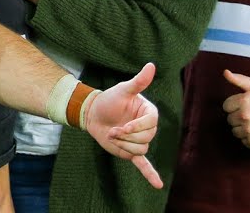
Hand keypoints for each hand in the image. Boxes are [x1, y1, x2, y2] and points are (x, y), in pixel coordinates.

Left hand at [84, 62, 162, 188]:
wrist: (92, 113)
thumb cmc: (109, 99)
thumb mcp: (123, 90)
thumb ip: (138, 81)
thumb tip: (152, 65)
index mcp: (149, 113)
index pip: (150, 125)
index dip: (136, 127)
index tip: (121, 126)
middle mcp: (147, 128)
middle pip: (146, 139)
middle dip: (127, 136)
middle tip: (113, 130)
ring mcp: (139, 141)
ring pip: (140, 150)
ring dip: (123, 145)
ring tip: (112, 135)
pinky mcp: (130, 151)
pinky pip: (143, 164)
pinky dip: (150, 174)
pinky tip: (157, 184)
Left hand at [223, 69, 249, 148]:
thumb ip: (239, 80)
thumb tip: (225, 72)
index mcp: (244, 101)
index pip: (226, 106)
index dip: (235, 106)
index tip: (246, 105)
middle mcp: (245, 116)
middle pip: (229, 119)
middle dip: (238, 116)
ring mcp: (249, 130)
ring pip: (235, 131)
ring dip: (243, 128)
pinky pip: (243, 141)